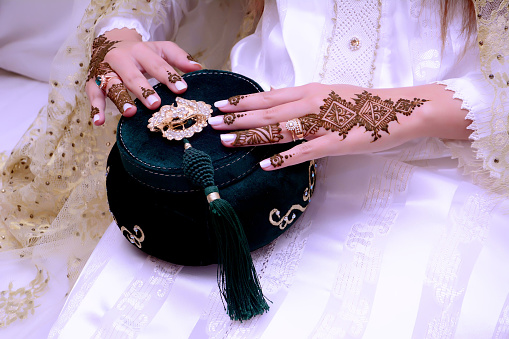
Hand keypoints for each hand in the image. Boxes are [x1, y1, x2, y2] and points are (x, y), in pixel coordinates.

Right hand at [86, 28, 201, 125]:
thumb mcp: (160, 50)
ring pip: (112, 84)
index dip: (169, 76)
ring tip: (131, 112)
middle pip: (132, 74)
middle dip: (144, 89)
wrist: (109, 43)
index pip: (156, 63)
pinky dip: (95, 109)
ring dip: (120, 99)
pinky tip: (99, 122)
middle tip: (155, 104)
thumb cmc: (141, 53)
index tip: (182, 89)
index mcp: (140, 51)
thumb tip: (198, 68)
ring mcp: (105, 70)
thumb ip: (178, 57)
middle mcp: (121, 59)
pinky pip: (93, 95)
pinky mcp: (93, 82)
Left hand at [208, 83, 469, 169]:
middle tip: (213, 124)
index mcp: (309, 91)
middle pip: (266, 113)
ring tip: (228, 142)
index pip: (268, 96)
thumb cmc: (361, 103)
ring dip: (251, 136)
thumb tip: (278, 102)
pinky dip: (283, 158)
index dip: (243, 101)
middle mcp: (310, 104)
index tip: (221, 105)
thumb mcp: (329, 94)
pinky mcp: (333, 143)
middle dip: (237, 119)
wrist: (396, 110)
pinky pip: (304, 151)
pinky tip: (265, 164)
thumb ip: (303, 99)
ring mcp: (321, 123)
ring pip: (279, 130)